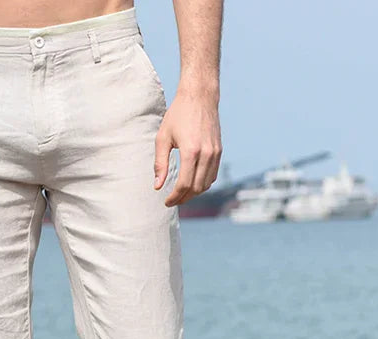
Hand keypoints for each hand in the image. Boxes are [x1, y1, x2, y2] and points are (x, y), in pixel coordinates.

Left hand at [154, 86, 221, 206]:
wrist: (200, 96)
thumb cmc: (178, 115)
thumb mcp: (163, 138)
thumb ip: (160, 164)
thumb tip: (157, 186)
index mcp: (191, 151)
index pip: (184, 185)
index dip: (174, 197)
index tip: (166, 202)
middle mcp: (206, 154)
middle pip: (196, 188)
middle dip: (183, 198)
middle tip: (172, 200)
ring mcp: (215, 153)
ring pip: (206, 184)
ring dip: (193, 193)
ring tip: (181, 194)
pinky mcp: (219, 151)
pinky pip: (213, 175)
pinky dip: (202, 183)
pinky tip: (192, 183)